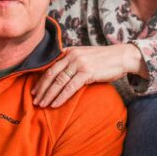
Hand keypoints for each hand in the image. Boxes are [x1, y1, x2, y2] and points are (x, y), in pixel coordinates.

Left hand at [31, 44, 147, 107]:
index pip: (51, 66)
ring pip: (59, 82)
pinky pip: (70, 87)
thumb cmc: (104, 59)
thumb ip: (72, 61)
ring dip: (49, 95)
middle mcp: (72, 55)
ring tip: (42, 104)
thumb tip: (60, 74)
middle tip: (35, 100)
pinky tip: (55, 104)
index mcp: (70, 51)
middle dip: (42, 89)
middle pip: (52, 74)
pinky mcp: (87, 72)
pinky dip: (61, 97)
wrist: (122, 57)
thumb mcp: (85, 56)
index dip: (41, 79)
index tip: (34, 90)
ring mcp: (80, 63)